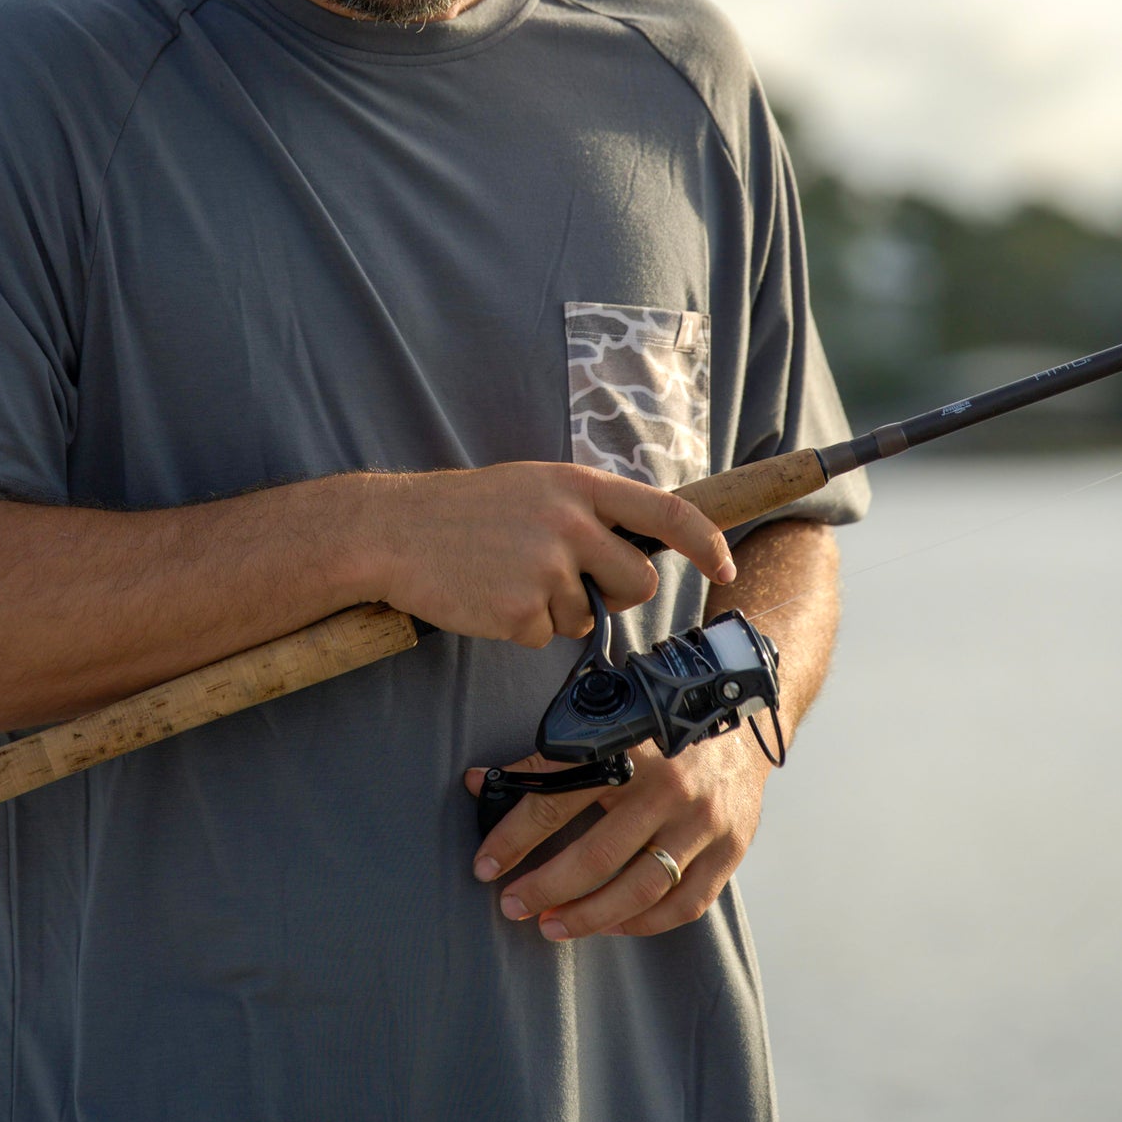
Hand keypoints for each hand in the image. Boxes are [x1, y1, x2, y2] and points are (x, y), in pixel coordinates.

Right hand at [354, 462, 734, 647]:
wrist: (395, 530)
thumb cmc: (465, 509)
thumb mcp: (534, 485)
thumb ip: (585, 509)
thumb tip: (634, 549)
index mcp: (578, 486)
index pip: (668, 512)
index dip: (708, 543)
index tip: (727, 567)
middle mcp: (571, 523)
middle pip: (637, 582)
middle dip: (616, 596)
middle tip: (574, 586)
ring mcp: (547, 568)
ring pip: (585, 616)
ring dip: (554, 610)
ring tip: (505, 577)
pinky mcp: (521, 611)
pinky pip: (545, 636)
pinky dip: (520, 627)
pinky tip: (487, 597)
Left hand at [463, 724, 770, 938]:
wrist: (741, 712)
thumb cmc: (659, 721)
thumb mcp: (603, 725)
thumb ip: (543, 759)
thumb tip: (477, 783)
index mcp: (625, 748)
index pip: (555, 799)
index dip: (513, 837)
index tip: (484, 867)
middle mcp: (665, 786)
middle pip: (596, 855)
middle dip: (546, 888)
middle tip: (513, 907)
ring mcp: (701, 821)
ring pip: (640, 888)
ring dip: (590, 917)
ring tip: (552, 926)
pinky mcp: (730, 847)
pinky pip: (684, 903)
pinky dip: (644, 923)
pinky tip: (612, 925)